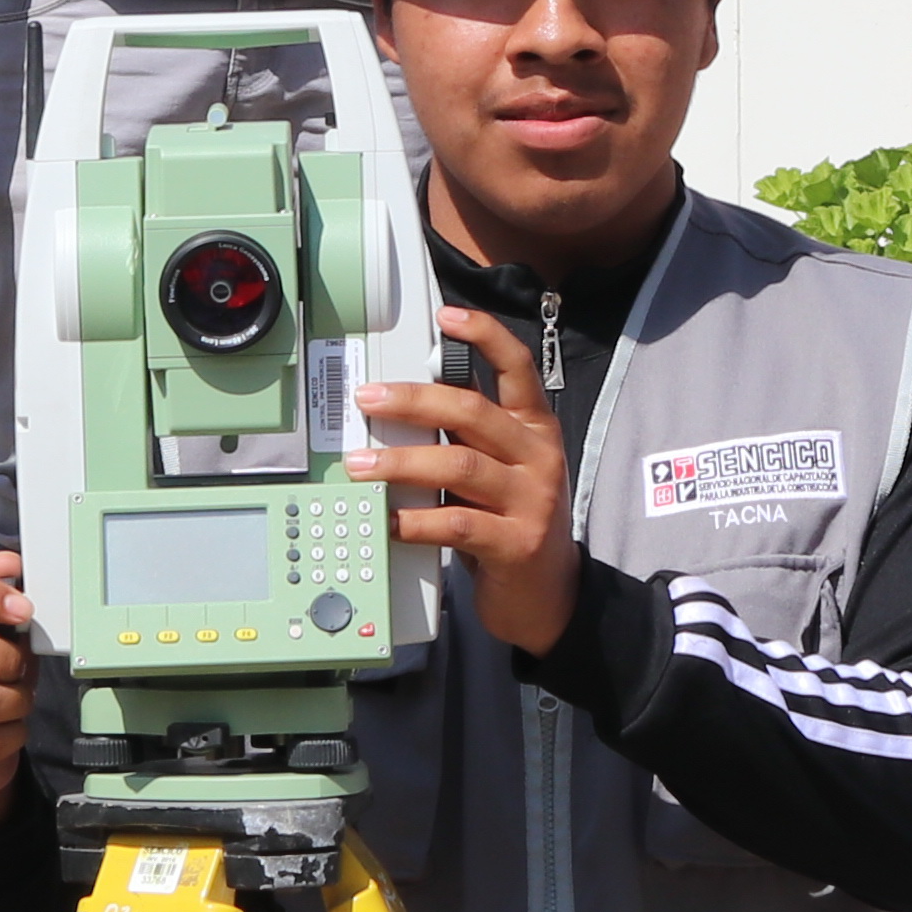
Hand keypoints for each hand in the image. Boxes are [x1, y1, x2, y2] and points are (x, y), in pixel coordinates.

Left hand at [356, 312, 579, 659]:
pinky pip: (456, 523)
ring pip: (458, 465)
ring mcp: (532, 501)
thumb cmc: (515, 523)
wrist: (550, 595)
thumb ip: (469, 438)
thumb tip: (403, 407)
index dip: (484, 335)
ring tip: (361, 466)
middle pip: (473, 411)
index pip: (518, 367)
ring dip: (401, 463)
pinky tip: (387, 520)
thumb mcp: (504, 470)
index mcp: (535, 430)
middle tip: (368, 399)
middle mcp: (538, 457)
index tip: (446, 316)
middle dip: (413, 400)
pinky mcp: (517, 543)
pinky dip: (414, 520)